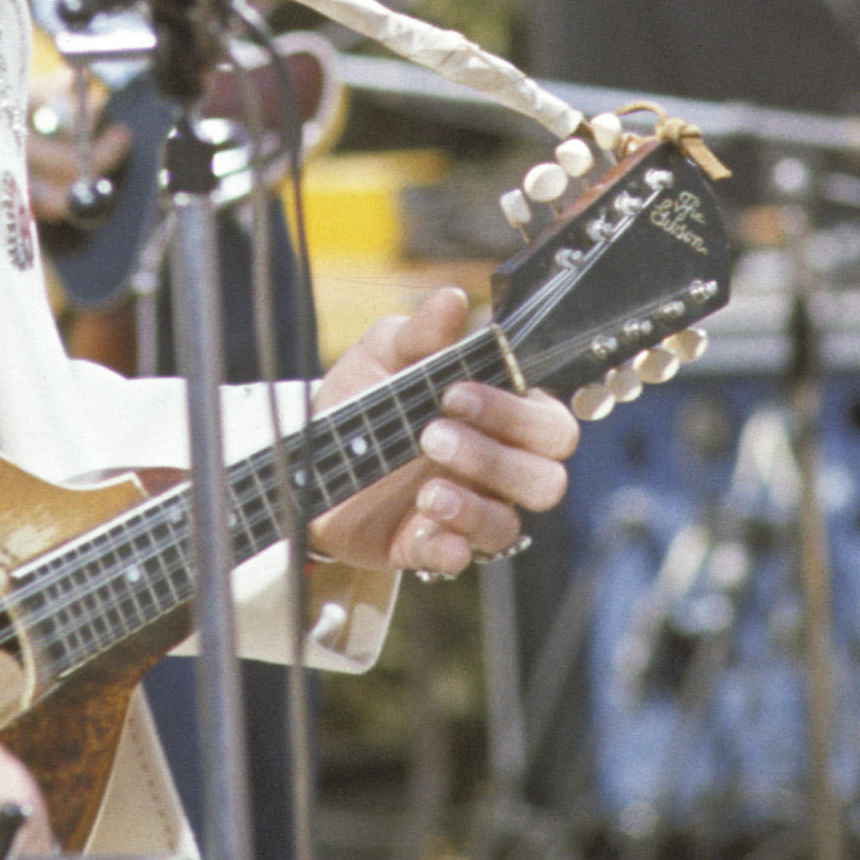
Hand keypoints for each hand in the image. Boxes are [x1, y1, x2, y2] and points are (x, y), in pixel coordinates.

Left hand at [303, 286, 576, 577]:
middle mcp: (496, 468)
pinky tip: (423, 526)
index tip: (454, 392)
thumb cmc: (365, 399)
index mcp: (501, 417)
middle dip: (495, 457)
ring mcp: (468, 511)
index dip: (517, 413)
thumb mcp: (385, 355)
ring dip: (472, 505)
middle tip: (431, 435)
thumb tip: (452, 300)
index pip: (550, 422)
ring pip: (509, 523)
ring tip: (425, 489)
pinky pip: (462, 559)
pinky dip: (449, 547)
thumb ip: (422, 333)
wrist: (309, 454)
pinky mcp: (432, 547)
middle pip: (546, 476)